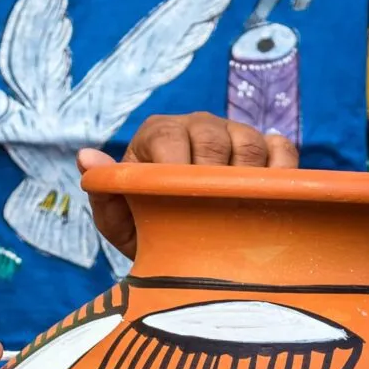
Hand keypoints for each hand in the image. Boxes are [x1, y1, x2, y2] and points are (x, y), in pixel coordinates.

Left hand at [84, 114, 300, 260]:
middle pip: (215, 139)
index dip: (178, 171)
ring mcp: (235, 133)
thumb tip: (86, 158)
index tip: (182, 208)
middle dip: (216, 181)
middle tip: (214, 220)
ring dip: (249, 182)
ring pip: (251, 145)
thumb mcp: (119, 219)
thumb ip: (104, 190)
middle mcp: (198, 125)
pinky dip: (283, 172)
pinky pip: (282, 150)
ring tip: (240, 217)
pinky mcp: (268, 147)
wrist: (184, 243)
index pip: (170, 138)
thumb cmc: (147, 228)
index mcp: (158, 134)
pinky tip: (272, 200)